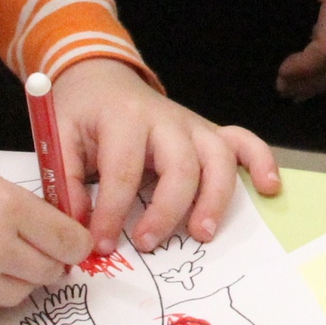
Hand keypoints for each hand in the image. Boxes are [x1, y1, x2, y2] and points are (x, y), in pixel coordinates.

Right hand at [0, 150, 87, 317]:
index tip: (75, 244)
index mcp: (8, 210)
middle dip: (50, 261)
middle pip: (51, 271)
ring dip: (20, 278)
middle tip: (35, 249)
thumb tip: (64, 238)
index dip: (77, 244)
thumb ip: (28, 212)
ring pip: (24, 292)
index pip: (70, 241)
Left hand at [47, 59, 281, 254]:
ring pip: (218, 157)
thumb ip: (64, 179)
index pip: (123, 169)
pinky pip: (244, 142)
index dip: (113, 212)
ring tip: (202, 234)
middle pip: (180, 164)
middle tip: (148, 244)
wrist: (103, 79)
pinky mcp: (209, 132)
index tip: (100, 245)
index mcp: (124, 119)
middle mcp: (166, 119)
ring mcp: (193, 125)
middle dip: (167, 209)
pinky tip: (269, 188)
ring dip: (215, 197)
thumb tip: (78, 225)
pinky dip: (261, 162)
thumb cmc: (81, 113)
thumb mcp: (57, 137)